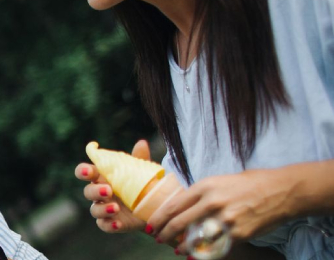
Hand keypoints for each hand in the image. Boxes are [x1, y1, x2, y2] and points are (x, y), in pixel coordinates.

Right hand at [75, 140, 147, 233]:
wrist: (155, 208)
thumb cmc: (142, 185)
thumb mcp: (142, 172)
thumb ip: (139, 159)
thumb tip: (142, 143)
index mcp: (103, 177)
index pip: (85, 172)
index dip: (83, 171)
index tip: (90, 171)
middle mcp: (100, 193)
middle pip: (87, 191)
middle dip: (95, 191)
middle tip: (108, 190)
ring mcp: (104, 209)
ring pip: (94, 210)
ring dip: (102, 208)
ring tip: (116, 208)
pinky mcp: (112, 223)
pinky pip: (104, 225)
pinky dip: (109, 225)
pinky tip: (118, 223)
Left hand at [147, 168, 295, 250]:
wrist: (282, 191)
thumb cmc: (250, 183)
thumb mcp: (219, 181)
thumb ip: (201, 194)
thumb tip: (182, 206)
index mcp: (204, 187)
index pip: (173, 205)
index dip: (158, 219)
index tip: (151, 226)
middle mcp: (212, 203)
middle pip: (178, 223)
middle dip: (164, 234)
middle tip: (158, 239)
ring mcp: (225, 220)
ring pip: (194, 238)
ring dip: (182, 246)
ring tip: (176, 249)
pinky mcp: (238, 233)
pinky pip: (214, 247)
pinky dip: (202, 253)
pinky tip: (195, 255)